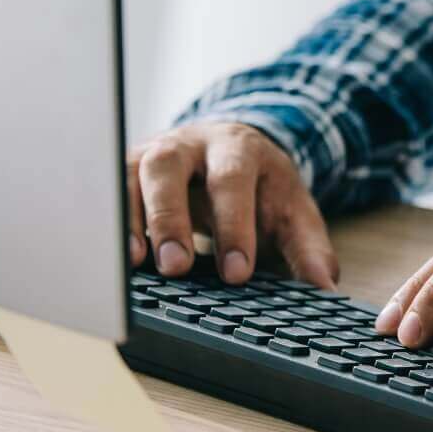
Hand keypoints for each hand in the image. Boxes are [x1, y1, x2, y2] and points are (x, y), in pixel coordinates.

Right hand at [126, 121, 337, 288]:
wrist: (231, 150)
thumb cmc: (259, 188)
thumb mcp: (291, 210)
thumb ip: (308, 247)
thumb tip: (325, 287)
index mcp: (238, 149)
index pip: (233, 180)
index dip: (234, 225)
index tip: (237, 273)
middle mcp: (189, 144)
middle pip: (170, 166)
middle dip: (171, 216)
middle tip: (177, 267)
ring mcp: (152, 153)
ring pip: (130, 173)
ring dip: (129, 219)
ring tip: (135, 265)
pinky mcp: (126, 171)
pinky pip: (107, 190)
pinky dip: (108, 221)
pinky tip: (110, 257)